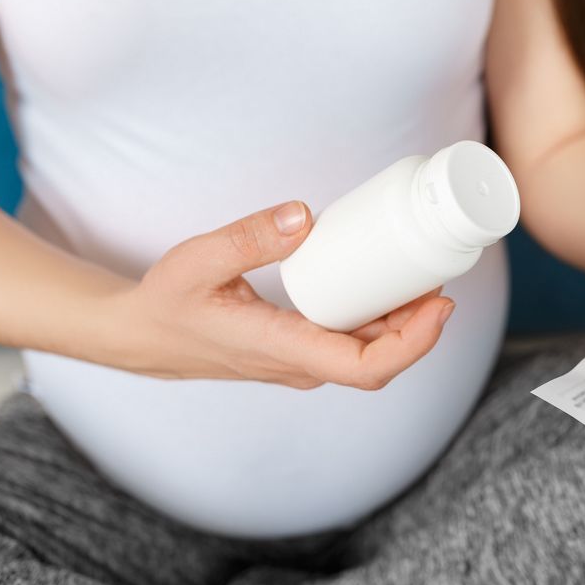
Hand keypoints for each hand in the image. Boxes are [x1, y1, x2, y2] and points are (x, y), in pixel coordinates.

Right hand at [106, 201, 454, 387]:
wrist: (143, 337)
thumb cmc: (168, 303)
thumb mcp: (197, 261)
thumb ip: (249, 238)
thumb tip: (304, 217)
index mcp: (283, 350)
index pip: (365, 367)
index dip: (413, 344)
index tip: (439, 306)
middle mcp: (301, 366)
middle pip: (380, 360)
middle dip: (420, 325)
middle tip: (441, 274)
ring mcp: (303, 362)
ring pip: (369, 353)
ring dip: (404, 322)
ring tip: (424, 274)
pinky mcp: (301, 351)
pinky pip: (353, 344)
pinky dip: (380, 319)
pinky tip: (391, 286)